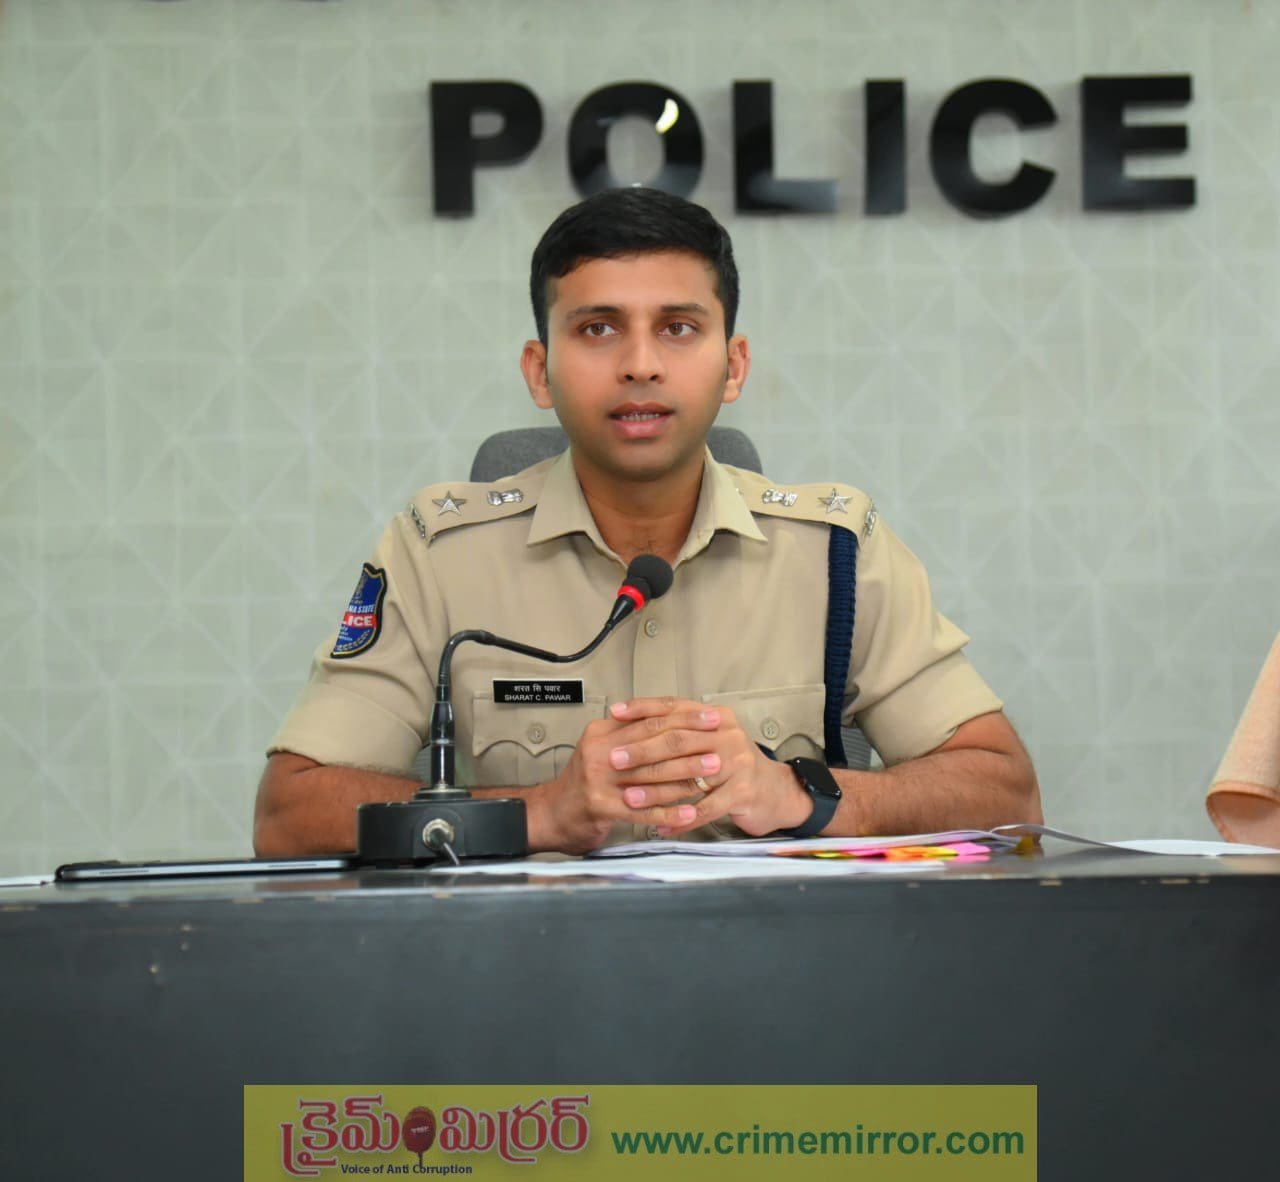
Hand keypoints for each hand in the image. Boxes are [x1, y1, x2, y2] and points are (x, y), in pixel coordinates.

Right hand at [531, 702, 726, 853]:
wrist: (552, 813)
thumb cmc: (584, 782)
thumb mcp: (603, 748)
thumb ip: (630, 733)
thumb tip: (674, 719)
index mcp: (602, 732)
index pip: (649, 719)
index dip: (682, 717)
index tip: (709, 717)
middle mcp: (599, 752)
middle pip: (653, 743)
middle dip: (690, 744)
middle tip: (718, 744)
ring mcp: (599, 780)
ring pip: (651, 776)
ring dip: (686, 776)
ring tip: (712, 775)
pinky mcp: (602, 807)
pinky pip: (643, 810)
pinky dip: (669, 812)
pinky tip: (689, 813)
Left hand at [604, 697, 814, 837]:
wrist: (775, 791)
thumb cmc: (733, 765)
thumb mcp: (710, 740)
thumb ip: (680, 730)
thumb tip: (631, 723)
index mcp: (716, 717)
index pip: (674, 707)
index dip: (642, 709)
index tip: (615, 713)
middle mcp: (728, 735)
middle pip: (677, 740)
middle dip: (641, 750)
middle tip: (614, 759)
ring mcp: (738, 763)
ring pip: (687, 776)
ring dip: (655, 789)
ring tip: (630, 798)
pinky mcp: (743, 792)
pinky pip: (704, 808)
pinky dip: (681, 821)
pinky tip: (662, 828)